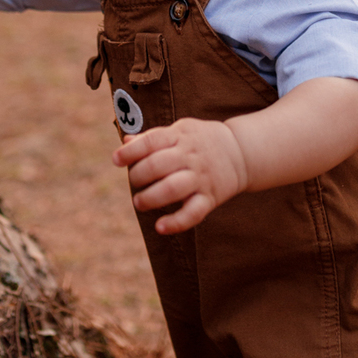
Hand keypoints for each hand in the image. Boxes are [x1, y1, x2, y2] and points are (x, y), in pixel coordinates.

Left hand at [112, 117, 248, 233]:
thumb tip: (125, 142)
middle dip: (138, 176)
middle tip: (134, 182)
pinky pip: (193, 213)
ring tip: (140, 202)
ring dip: (151, 198)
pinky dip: (176, 223)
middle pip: (158, 165)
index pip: (152, 141)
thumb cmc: (201, 141)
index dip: (131, 152)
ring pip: (172, 188)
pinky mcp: (210, 198)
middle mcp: (190, 156)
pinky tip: (160, 227)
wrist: (241, 151)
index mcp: (180, 137)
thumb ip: (153, 137)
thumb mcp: (180, 131)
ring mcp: (201, 178)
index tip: (116, 160)